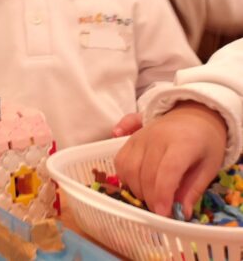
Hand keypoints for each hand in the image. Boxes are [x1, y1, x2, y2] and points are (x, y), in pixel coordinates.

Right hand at [114, 101, 226, 217]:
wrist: (193, 115)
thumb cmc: (205, 142)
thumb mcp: (209, 166)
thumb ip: (193, 190)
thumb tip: (180, 213)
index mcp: (182, 142)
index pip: (167, 170)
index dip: (163, 194)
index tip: (164, 213)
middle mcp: (156, 137)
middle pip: (145, 172)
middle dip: (150, 198)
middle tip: (161, 211)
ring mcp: (140, 136)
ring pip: (128, 168)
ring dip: (135, 189)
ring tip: (150, 198)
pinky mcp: (129, 138)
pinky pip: (119, 161)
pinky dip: (124, 177)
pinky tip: (137, 185)